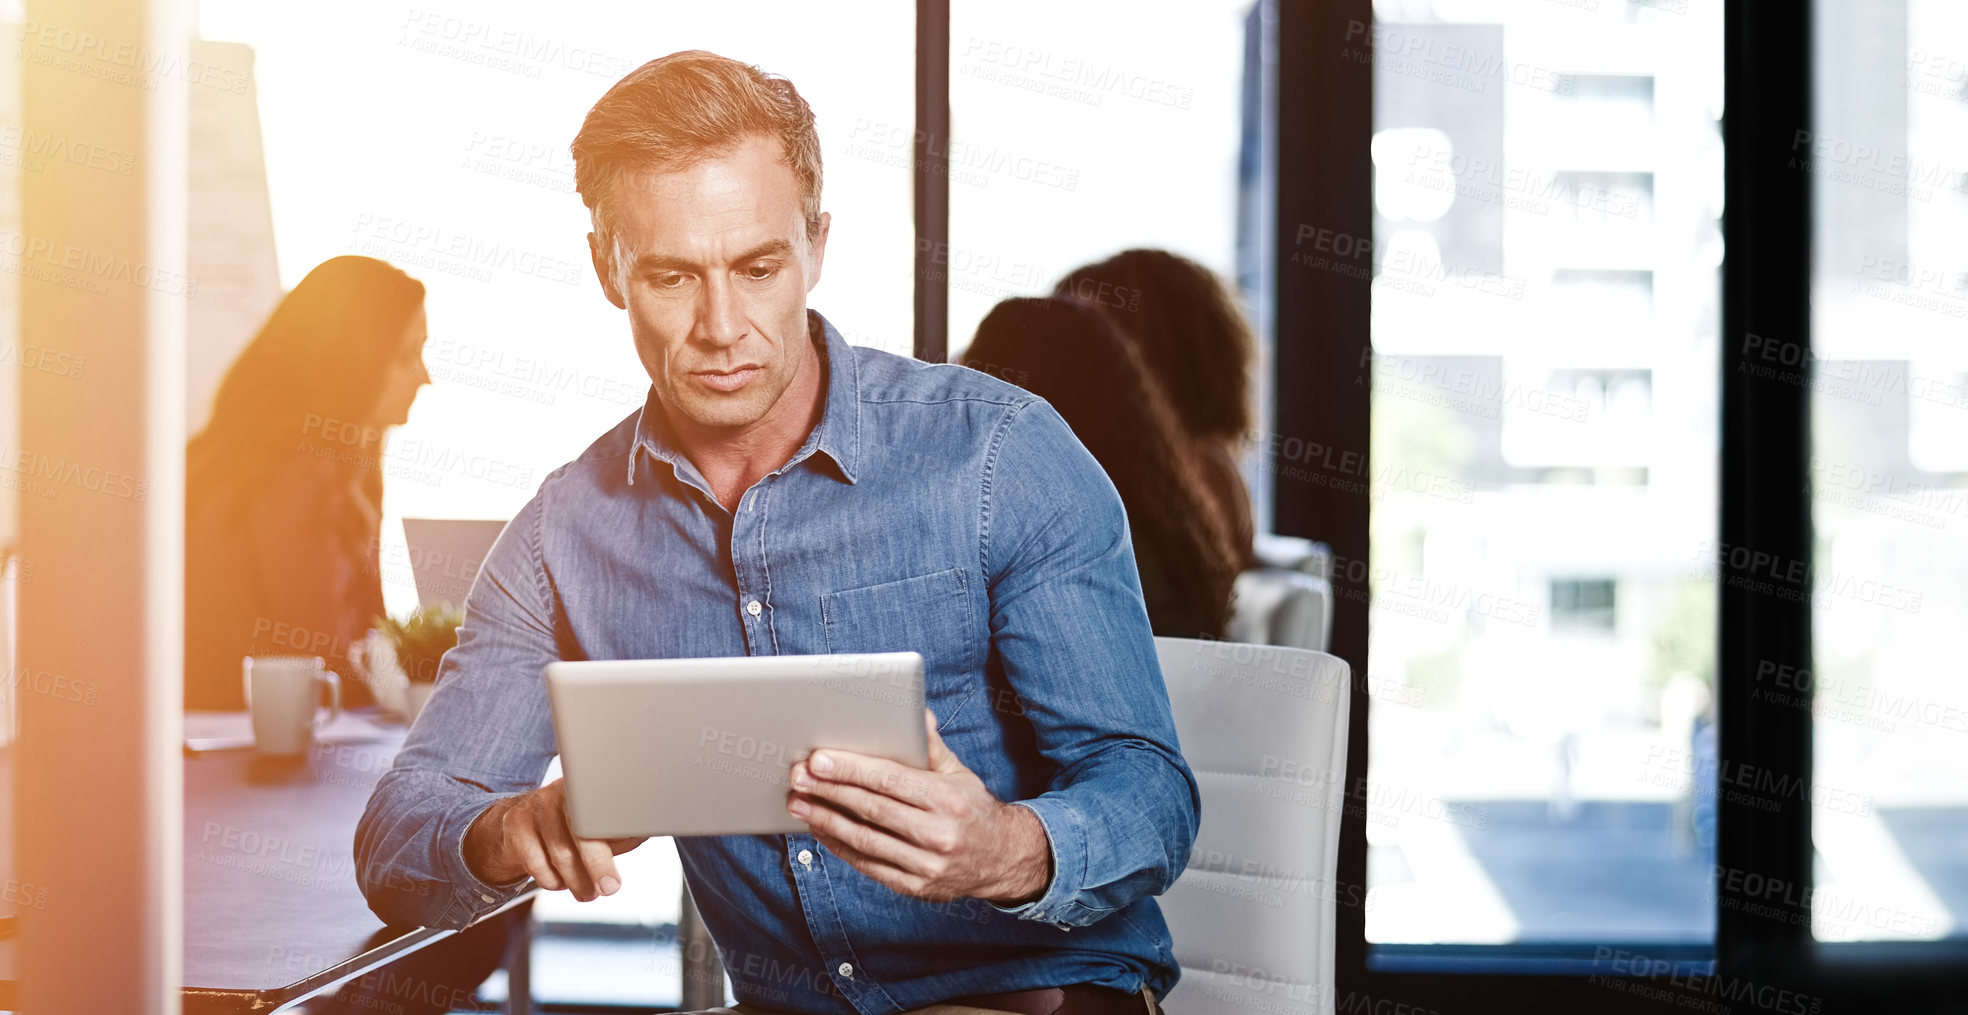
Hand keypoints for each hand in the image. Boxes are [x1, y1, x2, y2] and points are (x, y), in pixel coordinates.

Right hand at [462, 778, 645, 901]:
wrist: (522, 822)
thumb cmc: (577, 826)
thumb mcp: (603, 824)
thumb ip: (624, 829)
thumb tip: (650, 829)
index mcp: (589, 787)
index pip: (605, 812)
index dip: (616, 838)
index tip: (623, 864)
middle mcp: (561, 790)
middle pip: (580, 833)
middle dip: (597, 866)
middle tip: (609, 889)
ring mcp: (535, 805)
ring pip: (559, 853)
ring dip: (577, 881)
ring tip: (588, 894)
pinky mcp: (514, 823)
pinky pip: (535, 863)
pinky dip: (552, 880)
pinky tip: (561, 882)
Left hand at [786, 711, 1051, 904]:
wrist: (1002, 859)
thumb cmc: (973, 809)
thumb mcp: (959, 773)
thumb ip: (931, 746)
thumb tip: (916, 712)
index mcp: (948, 799)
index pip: (890, 780)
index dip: (850, 769)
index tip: (818, 760)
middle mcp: (938, 834)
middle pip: (871, 809)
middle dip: (829, 791)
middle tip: (798, 777)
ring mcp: (926, 865)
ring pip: (865, 840)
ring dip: (826, 820)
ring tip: (799, 803)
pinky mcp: (916, 887)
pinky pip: (869, 865)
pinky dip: (841, 846)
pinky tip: (821, 829)